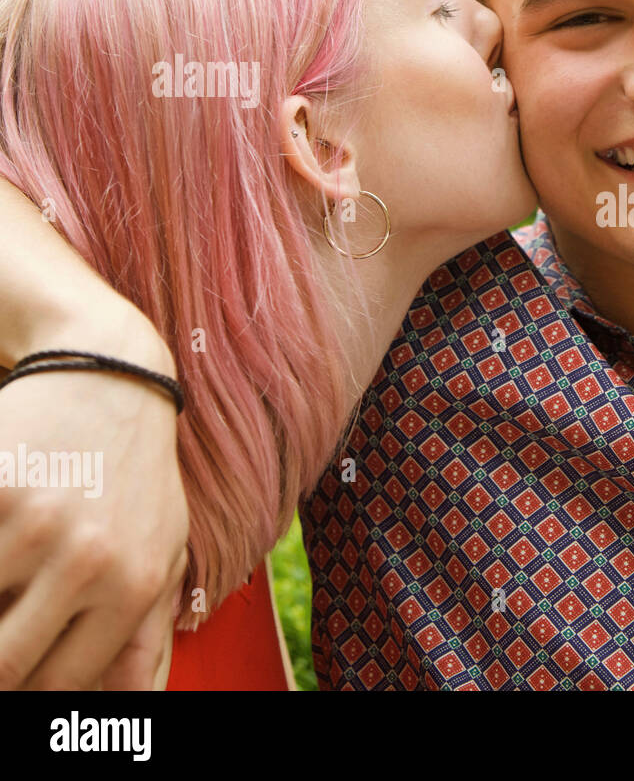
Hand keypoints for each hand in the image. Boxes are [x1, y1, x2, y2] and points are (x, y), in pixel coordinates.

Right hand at [0, 304, 187, 689]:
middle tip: (5, 628)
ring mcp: (35, 523)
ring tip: (5, 579)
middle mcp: (90, 560)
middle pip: (4, 667)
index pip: (58, 688)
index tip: (17, 675)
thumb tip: (130, 712)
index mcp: (136, 585)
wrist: (109, 373)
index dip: (26, 694)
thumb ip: (145, 638)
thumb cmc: (135, 477)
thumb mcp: (166, 549)